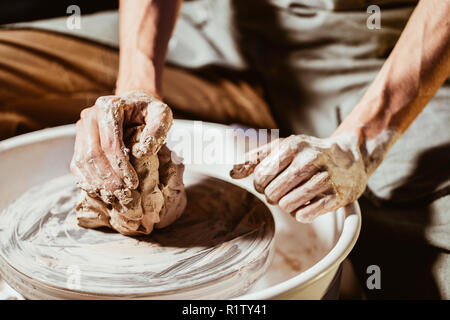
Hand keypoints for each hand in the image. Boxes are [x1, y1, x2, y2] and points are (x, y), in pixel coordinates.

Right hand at [70, 91, 172, 204]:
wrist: (135, 104)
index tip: (133, 184)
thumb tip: (142, 152)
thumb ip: (157, 129)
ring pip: (82, 161)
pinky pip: (77, 164)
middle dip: (108, 179)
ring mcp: (82, 127)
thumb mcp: (162, 114)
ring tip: (114, 197)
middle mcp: (90, 115)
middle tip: (123, 195)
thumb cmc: (150, 111)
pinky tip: (101, 192)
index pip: (110, 143)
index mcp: (109, 107)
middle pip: (93, 154)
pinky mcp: (79, 139)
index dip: (121, 167)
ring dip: (97, 183)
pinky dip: (87, 180)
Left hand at [230, 134, 367, 221]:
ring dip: (287, 205)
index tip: (268, 182)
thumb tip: (232, 172)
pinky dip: (301, 214)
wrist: (350, 154)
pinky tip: (306, 204)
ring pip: (288, 206)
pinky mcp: (338, 196)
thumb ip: (256, 158)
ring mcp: (326, 178)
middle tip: (282, 190)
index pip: (261, 176)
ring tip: (294, 196)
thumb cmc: (308, 152)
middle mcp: (309, 160)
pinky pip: (306, 215)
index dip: (260, 184)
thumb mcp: (283, 147)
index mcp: (292, 146)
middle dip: (273, 195)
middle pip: (272, 193)